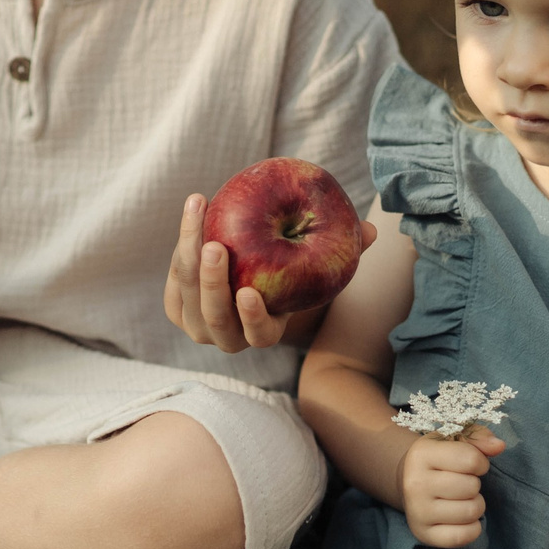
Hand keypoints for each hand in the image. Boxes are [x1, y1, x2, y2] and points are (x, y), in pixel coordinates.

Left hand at [162, 195, 374, 352]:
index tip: (249, 292)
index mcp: (263, 334)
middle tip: (216, 245)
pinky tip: (195, 212)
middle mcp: (228, 337)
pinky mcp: (177, 308)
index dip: (252, 318)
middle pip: (214, 317)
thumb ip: (339, 251)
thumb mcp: (313, 265)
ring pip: (188, 295)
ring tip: (199, 211)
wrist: (246, 277)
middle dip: (212, 282)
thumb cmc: (289, 272)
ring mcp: (198, 326)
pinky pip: (175, 280)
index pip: (258, 335)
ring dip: (189, 253)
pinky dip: (181, 248)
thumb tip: (373, 231)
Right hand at [400, 427, 504, 547]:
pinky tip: (462, 518)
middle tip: (463, 483)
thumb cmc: (437, 459)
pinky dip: (472, 528)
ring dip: (475, 505)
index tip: (472, 464)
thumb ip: (479, 438)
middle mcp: (414, 484)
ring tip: (462, 499)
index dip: (480, 462)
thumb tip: (499, 446)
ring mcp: (417, 511)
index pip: (471, 459)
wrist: (407, 481)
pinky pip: (463, 536)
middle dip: (475, 484)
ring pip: (470, 512)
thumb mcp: (453, 440)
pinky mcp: (423, 534)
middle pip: (471, 487)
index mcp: (421, 454)